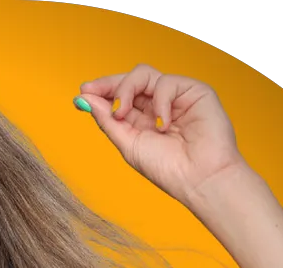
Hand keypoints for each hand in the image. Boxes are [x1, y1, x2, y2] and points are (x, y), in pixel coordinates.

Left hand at [76, 65, 247, 207]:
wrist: (199, 179)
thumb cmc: (168, 169)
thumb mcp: (128, 144)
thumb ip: (108, 121)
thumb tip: (83, 99)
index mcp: (142, 119)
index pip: (119, 95)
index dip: (101, 90)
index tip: (83, 91)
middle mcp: (157, 105)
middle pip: (129, 80)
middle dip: (109, 85)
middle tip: (92, 92)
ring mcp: (175, 97)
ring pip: (144, 74)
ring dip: (127, 90)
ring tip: (123, 113)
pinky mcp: (194, 91)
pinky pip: (166, 83)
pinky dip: (159, 102)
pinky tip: (162, 125)